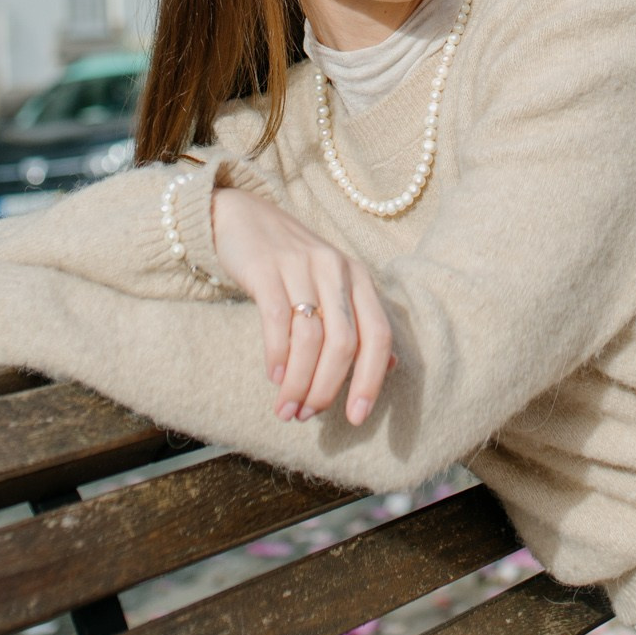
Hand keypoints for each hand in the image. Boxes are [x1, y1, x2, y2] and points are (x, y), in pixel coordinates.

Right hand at [210, 183, 393, 426]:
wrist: (244, 216)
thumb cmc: (292, 263)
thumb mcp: (334, 285)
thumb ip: (361, 321)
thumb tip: (392, 365)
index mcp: (359, 277)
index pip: (378, 335)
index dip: (371, 380)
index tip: (357, 418)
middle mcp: (336, 269)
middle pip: (345, 342)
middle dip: (327, 388)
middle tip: (307, 415)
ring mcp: (301, 266)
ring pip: (311, 338)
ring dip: (298, 382)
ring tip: (287, 409)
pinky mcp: (266, 268)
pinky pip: (277, 320)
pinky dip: (277, 356)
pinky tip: (273, 377)